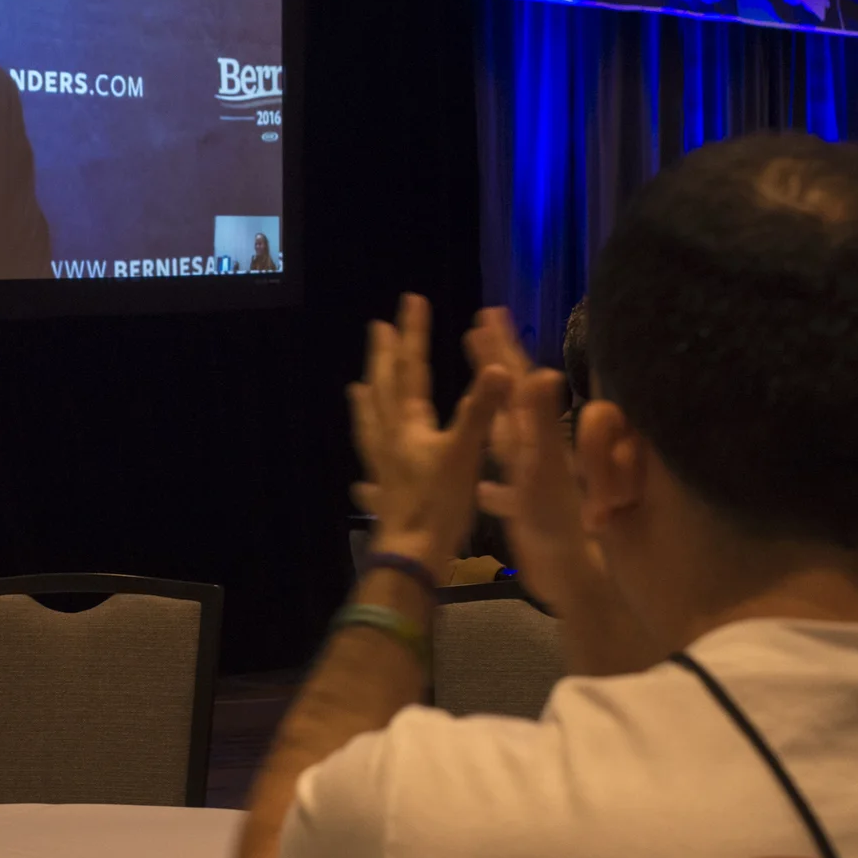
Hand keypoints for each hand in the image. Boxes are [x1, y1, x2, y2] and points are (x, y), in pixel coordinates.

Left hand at [347, 295, 508, 578]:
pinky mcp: (383, 491)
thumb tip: (500, 368)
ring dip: (367, 399)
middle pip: (382, 388)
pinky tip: (363, 464)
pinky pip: (370, 460)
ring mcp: (382, 466)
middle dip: (383, 356)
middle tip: (379, 328)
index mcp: (408, 424)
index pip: (411, 368)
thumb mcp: (466, 453)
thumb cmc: (439, 504)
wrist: (410, 557)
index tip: (411, 300)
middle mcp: (389, 439)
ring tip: (357, 386)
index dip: (413, 333)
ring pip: (370, 423)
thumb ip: (482, 410)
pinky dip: (367, 448)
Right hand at [476, 354, 604, 613]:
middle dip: (496, 366)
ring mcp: (534, 479)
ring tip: (475, 393)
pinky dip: (490, 484)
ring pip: (507, 438)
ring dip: (492, 415)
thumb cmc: (567, 527)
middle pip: (512, 400)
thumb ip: (547, 425)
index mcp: (538, 438)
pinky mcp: (530, 510)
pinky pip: (505, 490)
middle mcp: (536, 451)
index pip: (518, 383)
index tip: (488, 315)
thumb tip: (546, 372)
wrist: (583, 579)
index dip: (502, 350)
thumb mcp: (549, 471)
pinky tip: (479, 487)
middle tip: (477, 331)